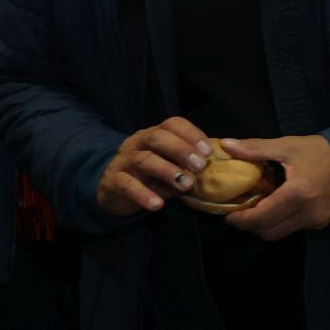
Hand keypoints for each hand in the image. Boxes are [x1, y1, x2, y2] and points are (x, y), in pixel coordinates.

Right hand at [97, 117, 213, 215]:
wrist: (115, 190)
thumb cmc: (152, 176)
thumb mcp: (171, 166)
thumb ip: (188, 166)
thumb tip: (215, 169)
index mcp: (155, 135)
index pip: (172, 124)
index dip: (191, 134)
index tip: (209, 151)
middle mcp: (138, 143)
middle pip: (157, 137)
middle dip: (181, 149)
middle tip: (200, 166)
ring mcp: (124, 160)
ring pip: (144, 159)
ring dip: (167, 171)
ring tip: (186, 185)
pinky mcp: (113, 180)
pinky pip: (127, 185)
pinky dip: (143, 194)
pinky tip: (157, 205)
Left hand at [221, 135, 329, 240]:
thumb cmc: (322, 152)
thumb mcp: (288, 146)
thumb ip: (255, 148)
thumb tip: (227, 145)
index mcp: (297, 194)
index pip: (261, 218)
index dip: (240, 220)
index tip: (227, 214)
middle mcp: (307, 213)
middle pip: (268, 232)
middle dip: (249, 226)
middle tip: (237, 214)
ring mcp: (316, 221)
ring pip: (280, 233)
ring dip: (264, 226)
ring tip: (254, 210)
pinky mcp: (322, 223)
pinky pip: (294, 228)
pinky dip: (280, 222)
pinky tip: (275, 207)